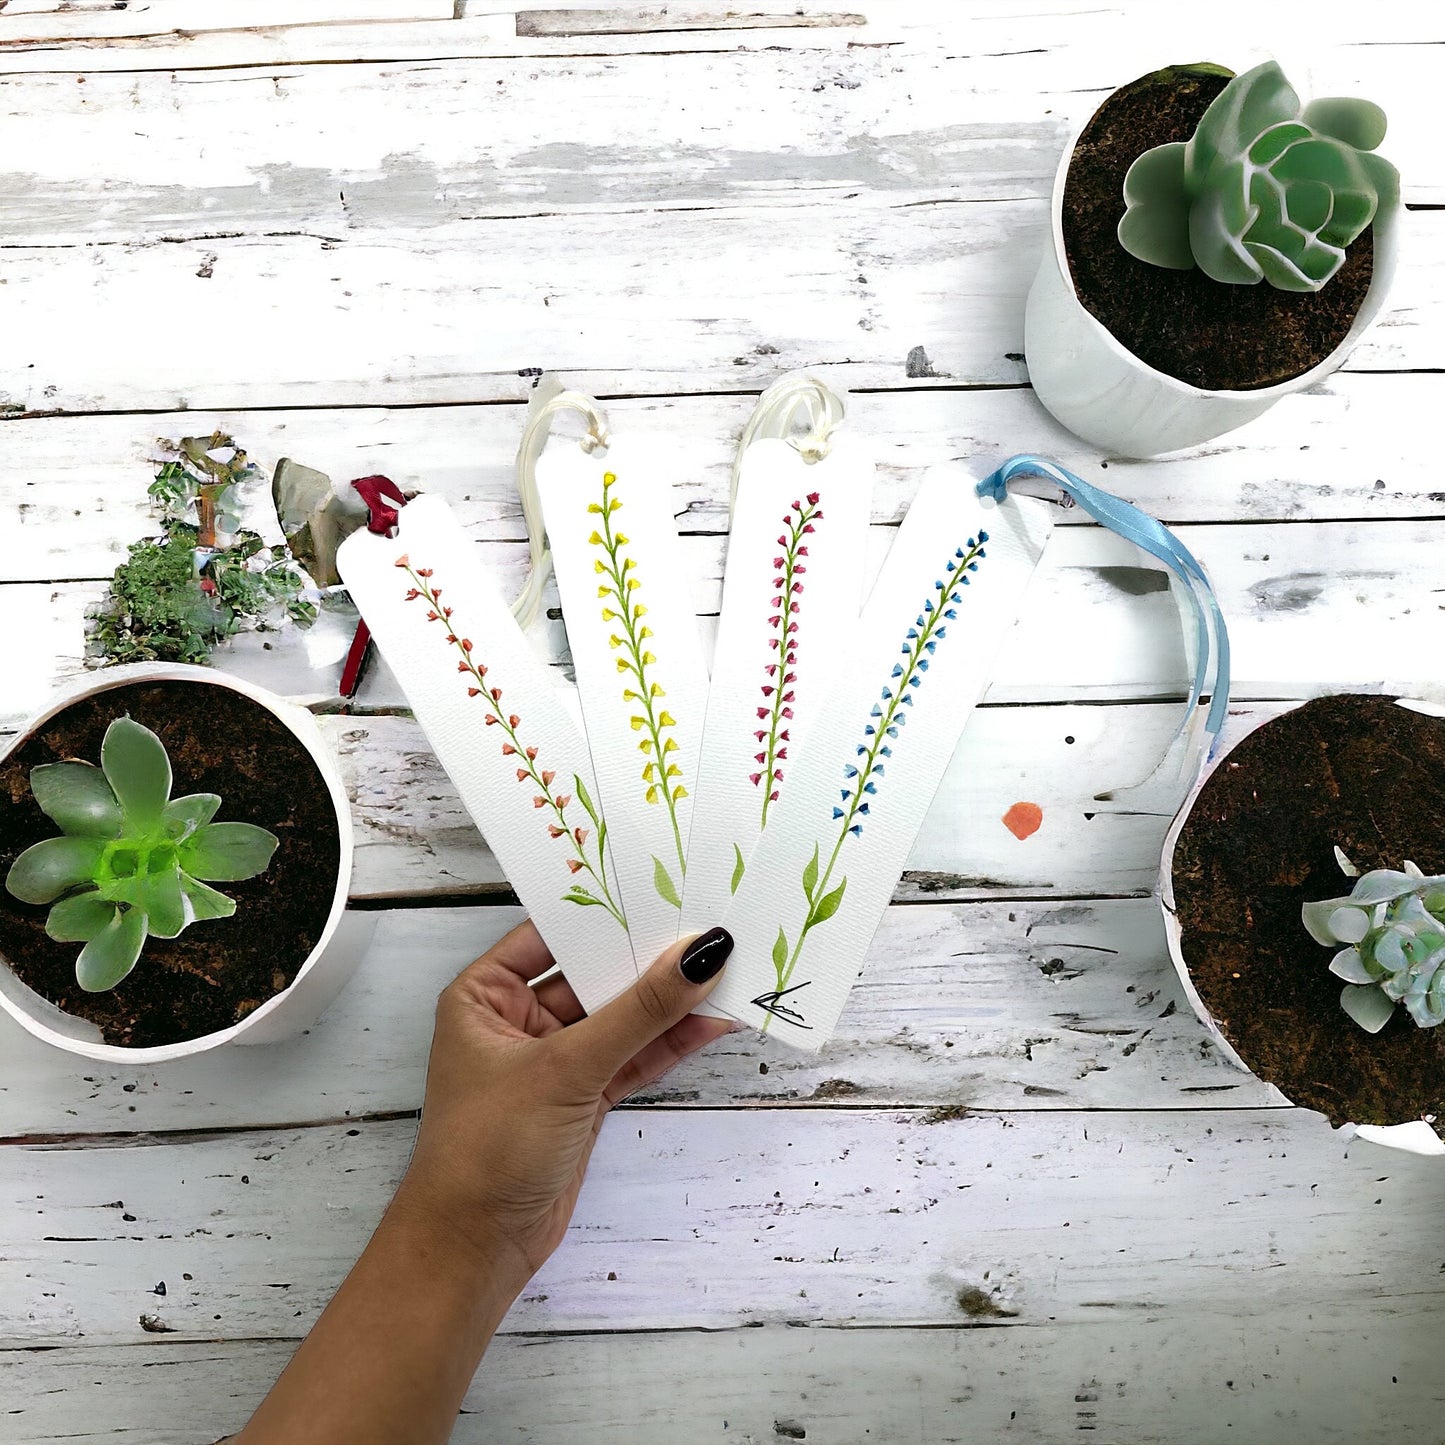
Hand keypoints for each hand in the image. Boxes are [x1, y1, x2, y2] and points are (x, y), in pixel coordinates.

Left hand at [392, 922, 734, 1279]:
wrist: (475, 1250)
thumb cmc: (487, 1149)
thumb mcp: (565, 1068)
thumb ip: (638, 1013)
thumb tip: (697, 957)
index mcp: (484, 994)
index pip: (551, 933)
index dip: (604, 913)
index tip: (662, 888)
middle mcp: (515, 1020)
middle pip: (593, 974)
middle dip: (648, 959)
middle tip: (709, 929)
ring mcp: (553, 1061)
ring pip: (620, 1018)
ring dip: (668, 1003)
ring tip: (729, 973)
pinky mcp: (582, 1097)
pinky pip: (632, 1056)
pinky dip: (668, 1043)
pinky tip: (712, 1022)